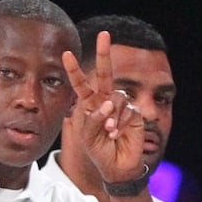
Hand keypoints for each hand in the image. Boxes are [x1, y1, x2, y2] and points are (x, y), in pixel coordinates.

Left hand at [62, 29, 148, 183]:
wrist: (116, 167)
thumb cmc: (99, 151)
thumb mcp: (87, 136)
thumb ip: (93, 118)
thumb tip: (107, 102)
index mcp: (90, 104)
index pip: (82, 84)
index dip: (74, 70)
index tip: (66, 54)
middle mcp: (106, 100)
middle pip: (106, 73)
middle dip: (104, 54)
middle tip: (104, 34)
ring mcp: (121, 106)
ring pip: (116, 97)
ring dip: (110, 114)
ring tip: (108, 131)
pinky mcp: (135, 113)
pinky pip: (128, 109)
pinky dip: (120, 121)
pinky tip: (117, 133)